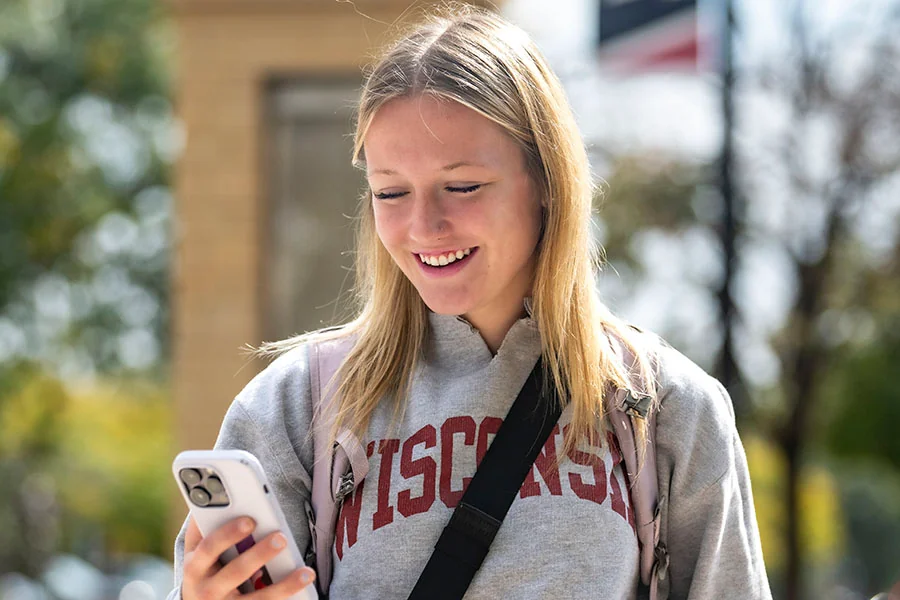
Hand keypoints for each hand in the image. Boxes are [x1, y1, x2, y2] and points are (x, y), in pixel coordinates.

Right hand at [182, 515, 315, 598]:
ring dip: (282, 584)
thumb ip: (203, 526)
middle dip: (258, 555)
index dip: (227, 534)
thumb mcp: (196, 550)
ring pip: (256, 597)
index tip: (250, 520)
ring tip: (305, 571)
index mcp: (195, 566)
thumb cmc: (202, 569)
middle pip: (235, 571)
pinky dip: (287, 592)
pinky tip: (305, 579)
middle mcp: (207, 589)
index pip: (208, 547)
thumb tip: (213, 490)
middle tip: (280, 537)